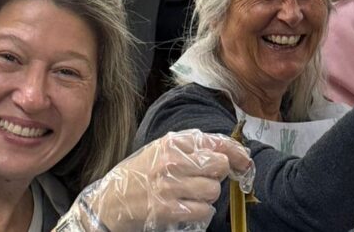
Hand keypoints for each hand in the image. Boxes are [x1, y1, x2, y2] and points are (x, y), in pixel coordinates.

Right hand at [65, 129, 253, 231]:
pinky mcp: (167, 210)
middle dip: (217, 176)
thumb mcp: (161, 151)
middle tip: (204, 180)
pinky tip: (187, 209)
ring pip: (213, 190)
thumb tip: (232, 153)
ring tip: (190, 195)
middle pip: (219, 166)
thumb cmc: (139, 175)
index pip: (216, 142)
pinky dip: (201, 213)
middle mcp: (171, 162)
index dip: (237, 152)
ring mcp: (169, 186)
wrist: (109, 202)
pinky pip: (203, 211)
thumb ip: (193, 148)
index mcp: (172, 143)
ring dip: (207, 196)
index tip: (244, 161)